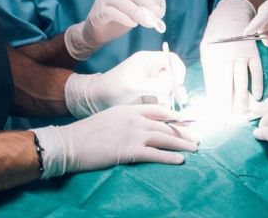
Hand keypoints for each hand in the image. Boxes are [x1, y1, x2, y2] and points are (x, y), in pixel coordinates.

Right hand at [32, 104, 198, 177]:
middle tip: (197, 135)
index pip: (160, 109)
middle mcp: (135, 118)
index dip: (176, 115)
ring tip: (194, 147)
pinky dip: (169, 157)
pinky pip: (154, 154)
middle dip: (183, 130)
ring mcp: (133, 134)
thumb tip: (143, 124)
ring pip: (164, 137)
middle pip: (166, 124)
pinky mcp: (129, 151)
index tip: (188, 119)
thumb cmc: (88, 131)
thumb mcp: (111, 116)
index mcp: (131, 108)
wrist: (71, 142)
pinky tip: (180, 160)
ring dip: (182, 143)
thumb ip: (129, 118)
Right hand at [65, 0, 166, 60]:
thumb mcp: (134, 13)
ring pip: (121, 1)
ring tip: (148, 21)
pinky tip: (133, 24)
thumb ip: (146, 9)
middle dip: (146, 1)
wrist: (94, 34)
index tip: (160, 6)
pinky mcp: (97, 13)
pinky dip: (124, 18)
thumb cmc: (117, 21)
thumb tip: (161, 8)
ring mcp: (103, 0)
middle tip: (158, 13)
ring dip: (137, 11)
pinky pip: (111, 12)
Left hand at [65, 50, 187, 117]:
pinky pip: (162, 94)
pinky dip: (163, 101)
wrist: (95, 101)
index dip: (178, 70)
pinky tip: (159, 107)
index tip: (178, 85)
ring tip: (164, 105)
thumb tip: (173, 89)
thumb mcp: (135, 87)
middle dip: (175, 86)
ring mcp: (150, 80)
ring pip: (168, 85)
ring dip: (169, 95)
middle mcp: (151, 68)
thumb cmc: (113, 89)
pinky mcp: (148, 91)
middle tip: (177, 99)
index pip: (171, 59)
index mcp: (147, 59)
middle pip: (172, 73)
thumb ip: (156, 86)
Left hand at [200, 0, 262, 114]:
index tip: (218, 118)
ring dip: (243, 98)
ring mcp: (241, 56)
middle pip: (228, 86)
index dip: (216, 104)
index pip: (215, 87)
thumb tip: (213, 97)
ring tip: (243, 114)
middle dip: (229, 105)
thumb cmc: (215, 40)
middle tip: (230, 122)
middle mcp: (227, 59)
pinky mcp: (252, 54)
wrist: (229, 17)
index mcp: (213, 60)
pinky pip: (256, 71)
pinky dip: (257, 84)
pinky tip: (257, 96)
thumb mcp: (207, 54)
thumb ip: (211, 74)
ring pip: (242, 80)